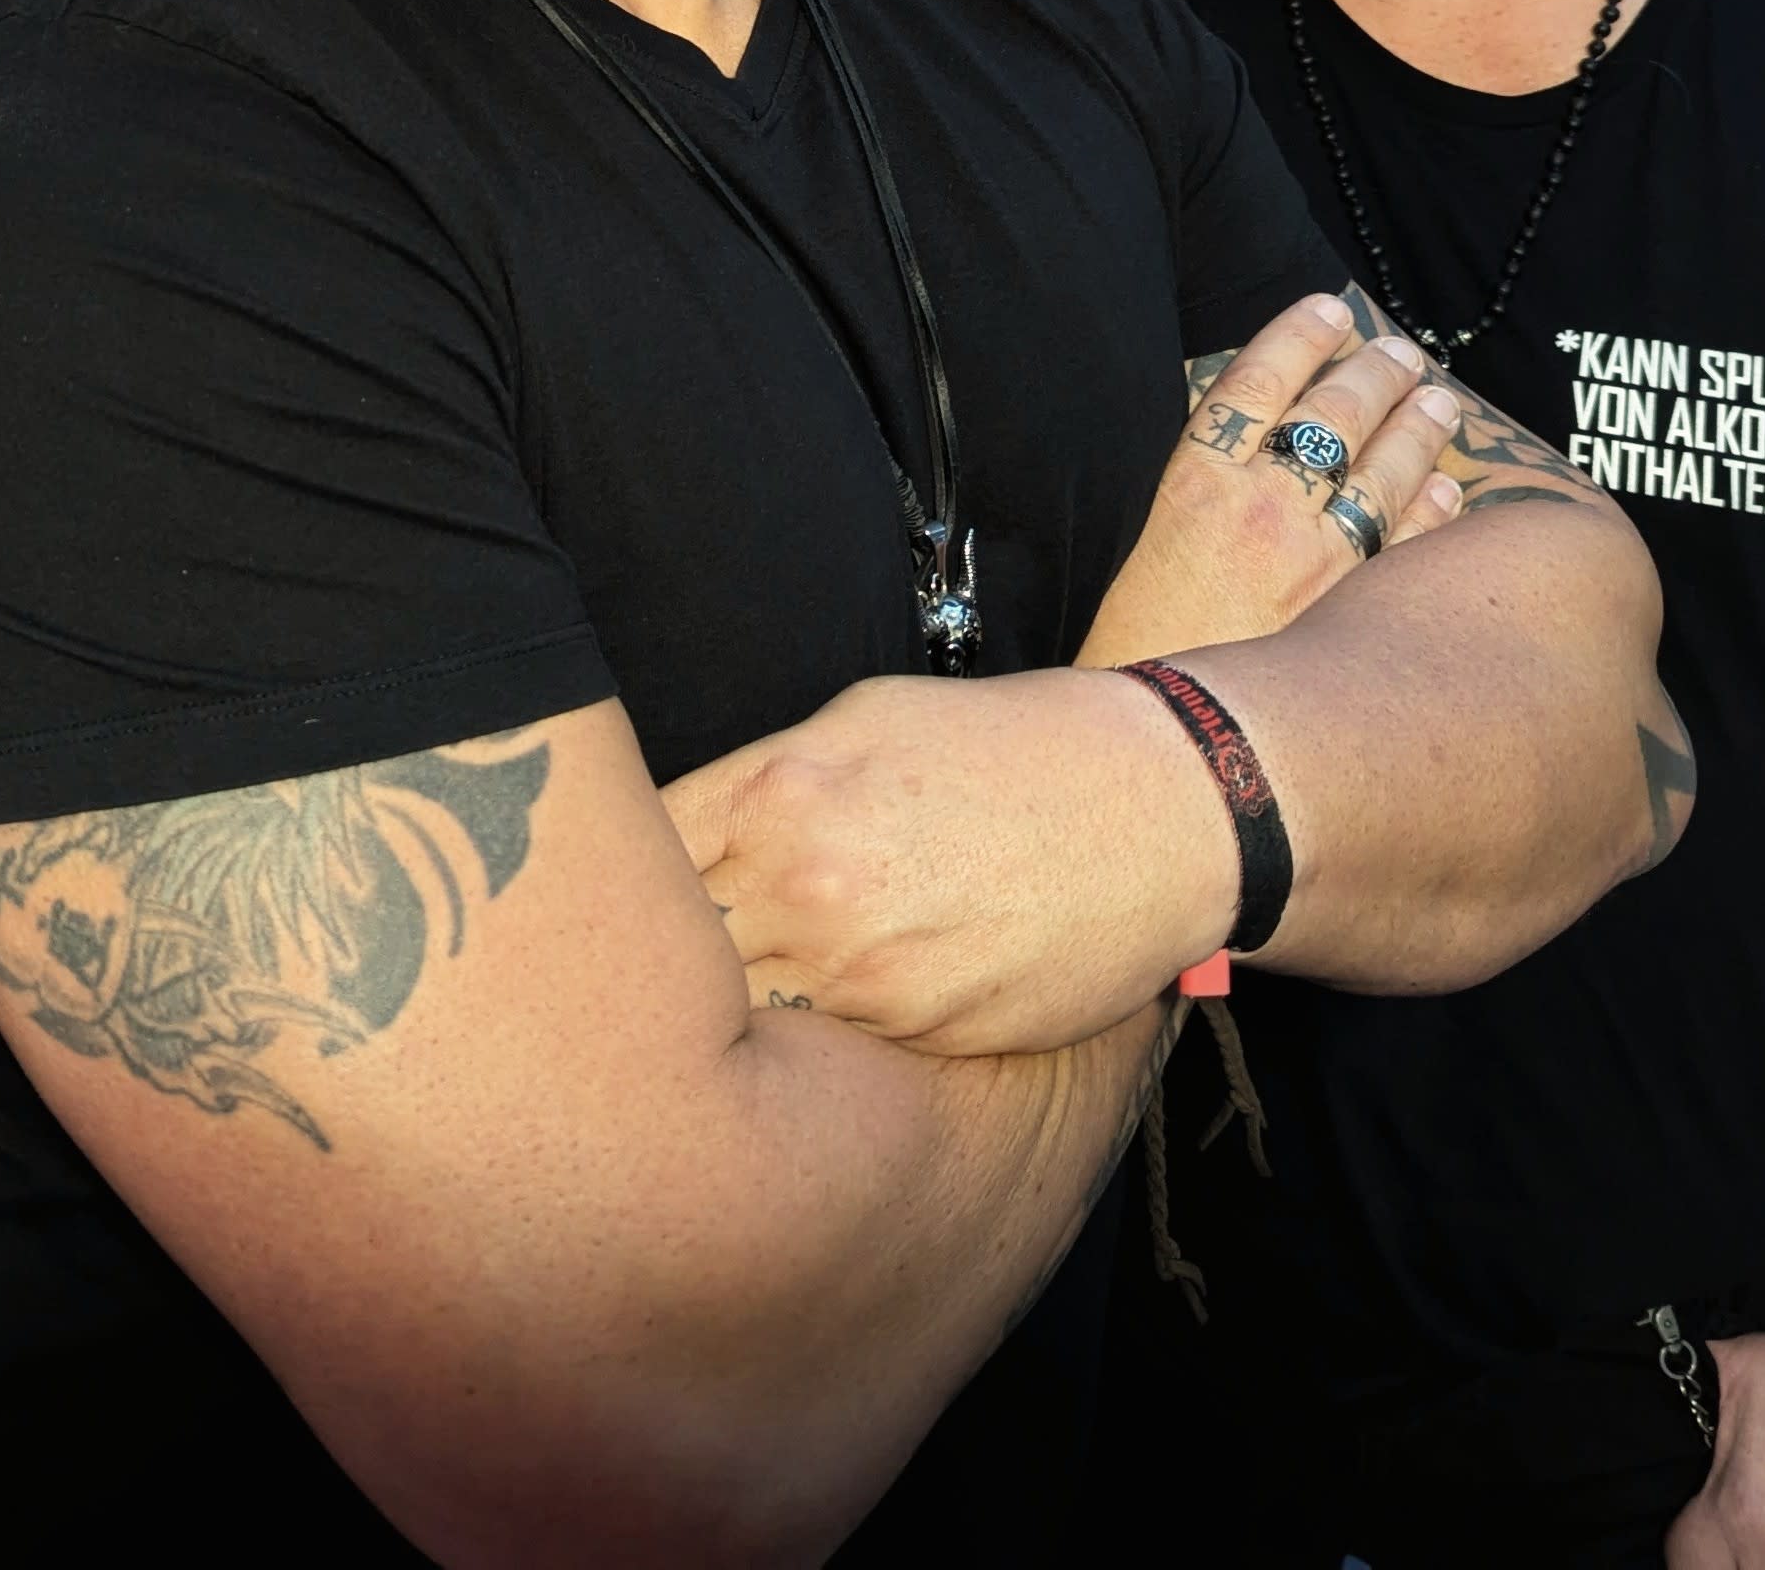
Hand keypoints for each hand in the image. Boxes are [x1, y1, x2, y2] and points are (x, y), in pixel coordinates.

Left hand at [662, 664, 1235, 1054]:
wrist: (1159, 806)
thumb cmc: (1009, 746)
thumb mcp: (865, 719)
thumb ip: (764, 779)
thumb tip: (687, 830)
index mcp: (778, 794)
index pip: (640, 856)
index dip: (614, 881)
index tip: (604, 891)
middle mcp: (807, 889)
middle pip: (675, 951)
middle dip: (657, 959)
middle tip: (634, 971)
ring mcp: (866, 974)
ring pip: (745, 1014)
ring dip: (729, 1009)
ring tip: (708, 1010)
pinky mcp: (922, 1031)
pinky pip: (832, 1044)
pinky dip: (816, 1035)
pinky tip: (822, 1013)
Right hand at [1075, 291, 1464, 671]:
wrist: (1160, 754)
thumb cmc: (1130, 655)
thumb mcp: (1138, 555)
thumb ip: (1192, 503)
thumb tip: (1238, 461)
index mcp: (1192, 485)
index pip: (1257, 382)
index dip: (1298, 336)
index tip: (1328, 308)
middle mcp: (1260, 511)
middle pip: (1332, 415)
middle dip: (1374, 372)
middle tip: (1401, 353)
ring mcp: (1315, 561)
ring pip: (1383, 471)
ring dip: (1418, 429)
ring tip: (1438, 402)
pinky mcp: (1354, 613)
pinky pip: (1410, 545)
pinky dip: (1433, 510)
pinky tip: (1447, 491)